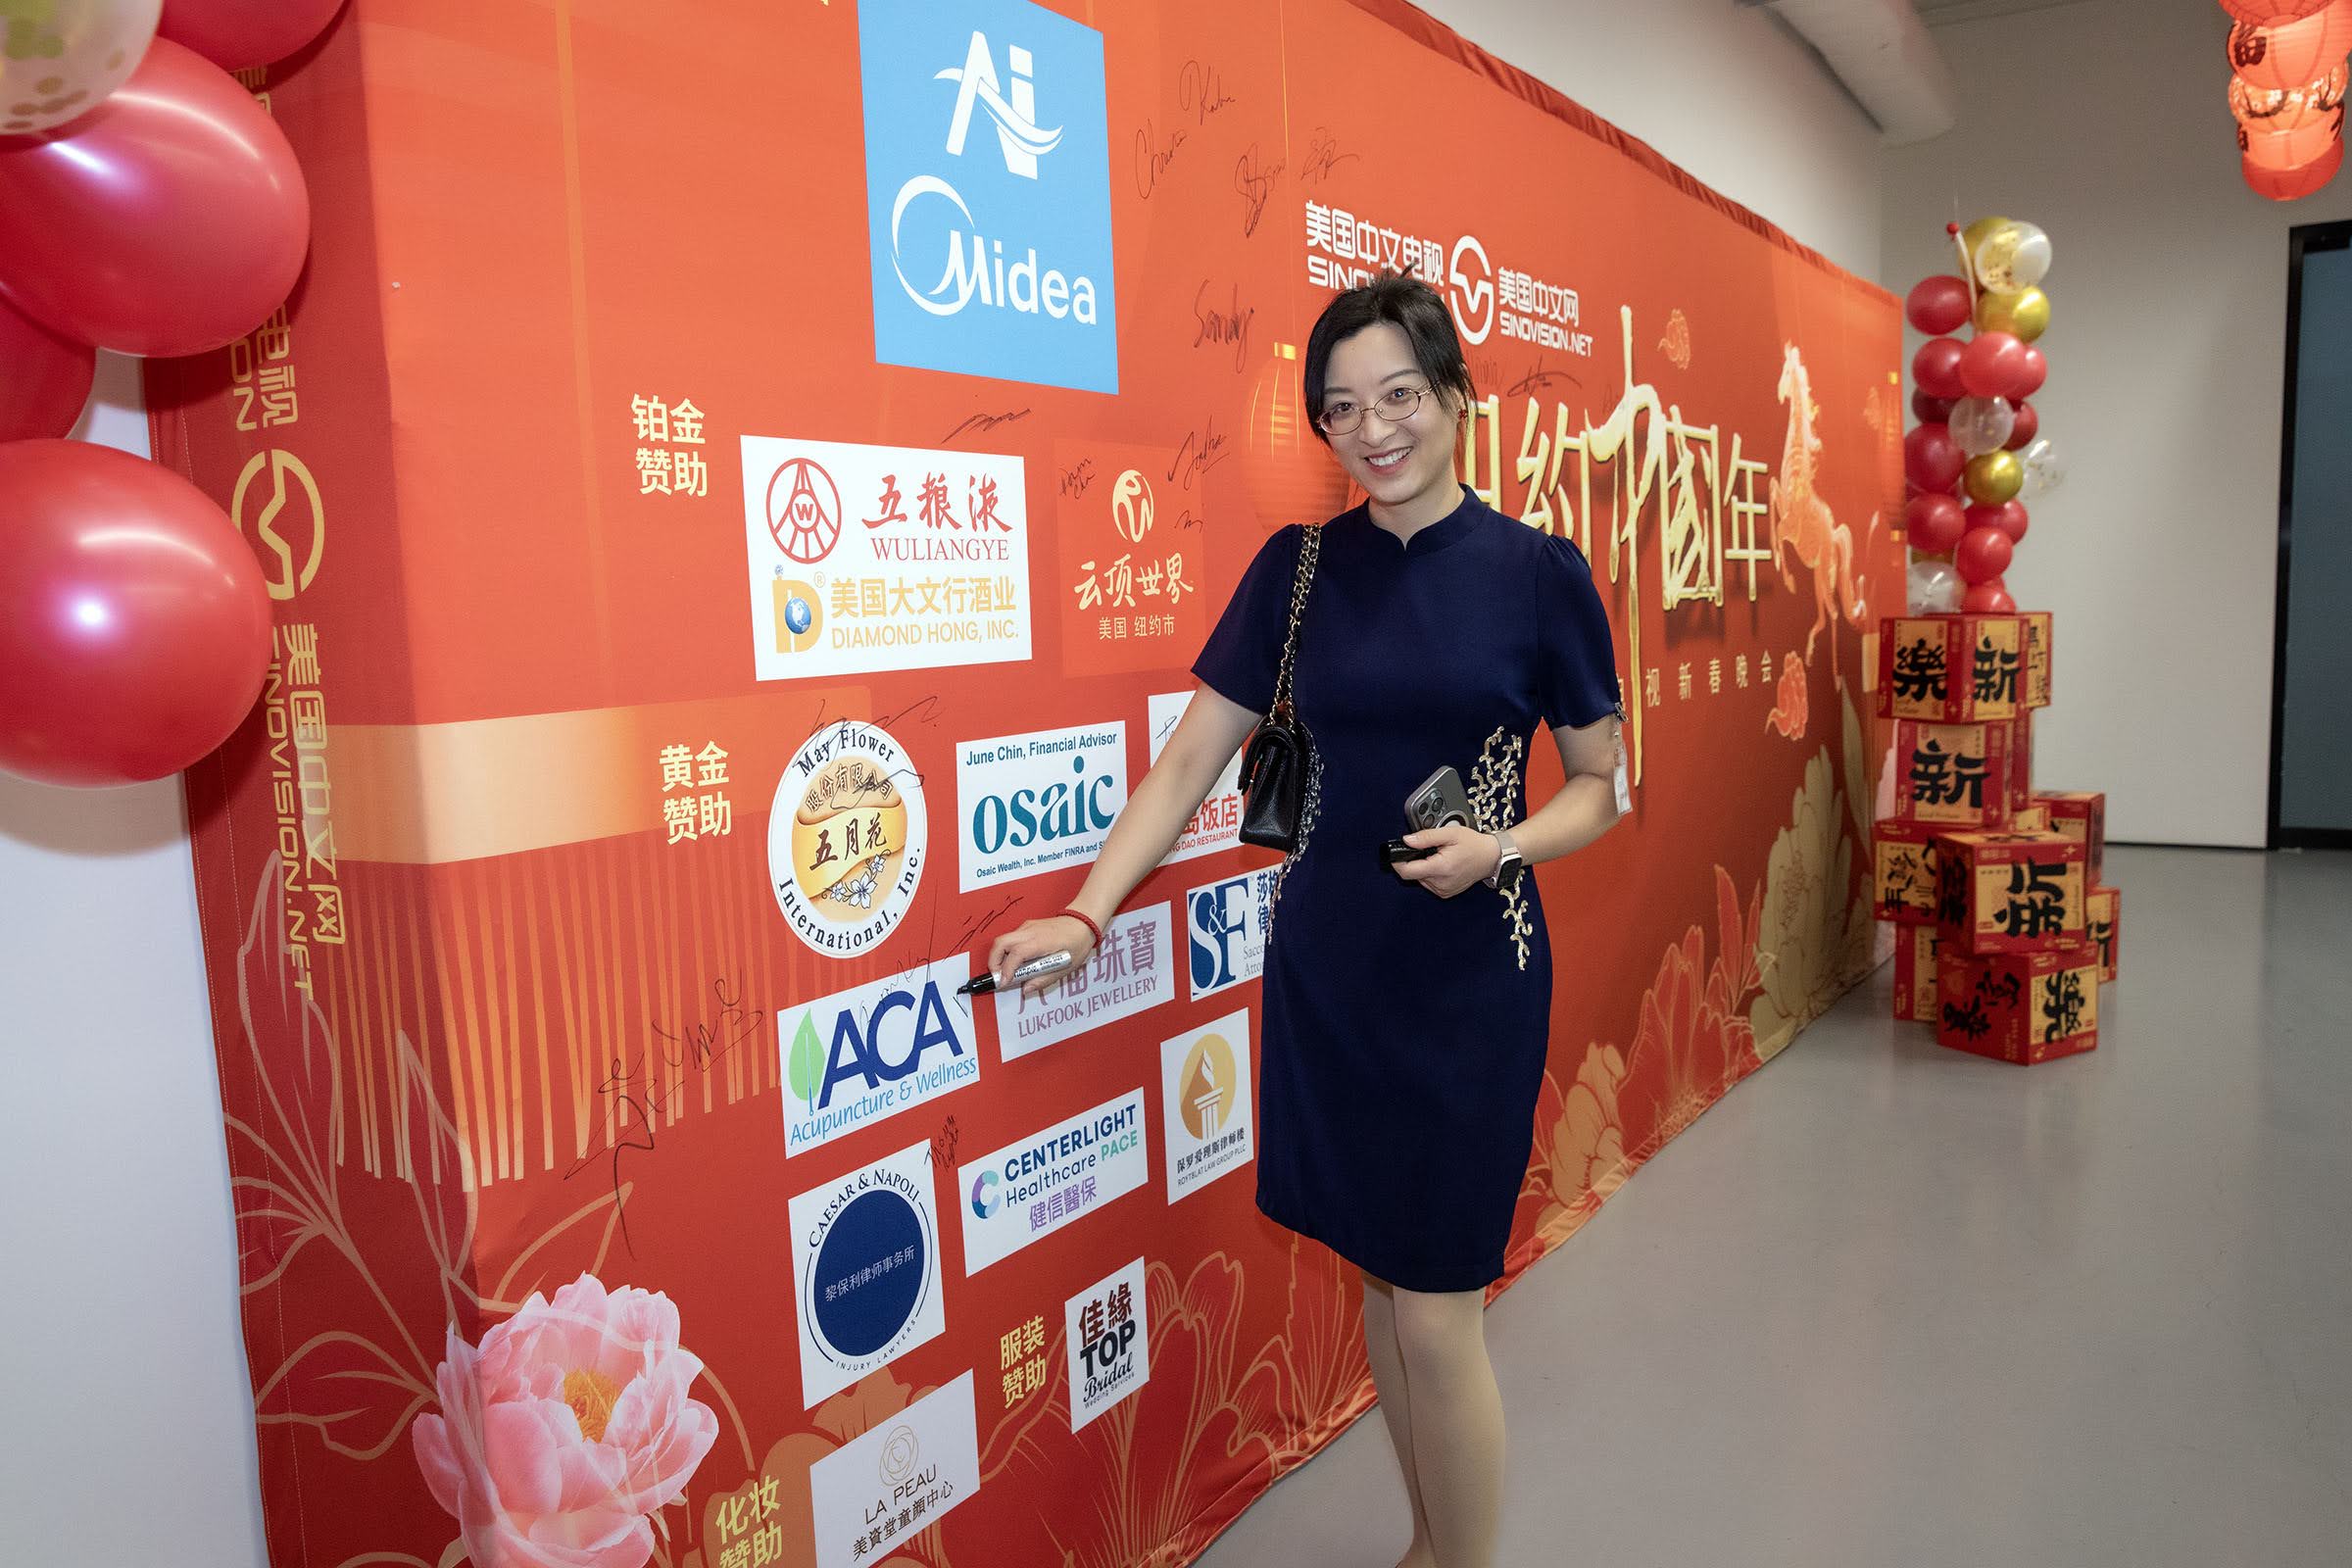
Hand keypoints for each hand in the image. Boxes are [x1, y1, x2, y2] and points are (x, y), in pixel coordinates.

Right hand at [985, 914, 1099, 997]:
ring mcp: (1027, 927)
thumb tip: (1026, 988)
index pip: (1015, 955)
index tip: (1004, 983)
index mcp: (1039, 941)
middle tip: (998, 977)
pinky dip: (1007, 951)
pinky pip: (1011, 938)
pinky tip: (1017, 962)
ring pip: (1003, 940)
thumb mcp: (1065, 967)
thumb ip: (1044, 979)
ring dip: (999, 956)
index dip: (1006, 971)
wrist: (1083, 922)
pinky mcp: (1027, 927)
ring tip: (1007, 971)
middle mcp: (1030, 931)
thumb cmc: (1077, 942)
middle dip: (993, 962)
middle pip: (1000, 943)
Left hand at [1392, 824, 1500, 898]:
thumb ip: (1426, 837)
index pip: (1407, 871)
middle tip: (1426, 849)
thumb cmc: (1473, 844)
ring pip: (1419, 879)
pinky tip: (1441, 865)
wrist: (1491, 858)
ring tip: (1437, 856)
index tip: (1397, 852)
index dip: (1397, 862)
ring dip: (1422, 868)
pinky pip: (1428, 883)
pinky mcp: (1445, 893)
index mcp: (1441, 868)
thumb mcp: (1450, 833)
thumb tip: (1407, 840)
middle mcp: (1440, 883)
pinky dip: (1430, 874)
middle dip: (1413, 861)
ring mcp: (1443, 890)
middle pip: (1412, 874)